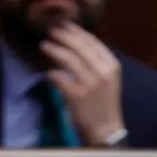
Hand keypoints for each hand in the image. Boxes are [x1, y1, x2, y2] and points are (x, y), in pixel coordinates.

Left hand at [41, 24, 125, 144]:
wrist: (106, 130)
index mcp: (112, 66)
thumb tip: (75, 42)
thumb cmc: (104, 103)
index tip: (64, 26)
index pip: (93, 42)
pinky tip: (49, 73)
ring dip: (54, 50)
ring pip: (69, 60)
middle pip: (80, 47)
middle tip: (51, 32)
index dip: (76, 32)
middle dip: (63, 37)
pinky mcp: (77, 97)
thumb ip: (95, 61)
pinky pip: (60, 79)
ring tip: (44, 45)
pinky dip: (52, 74)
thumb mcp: (107, 78)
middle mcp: (103, 72)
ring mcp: (90, 85)